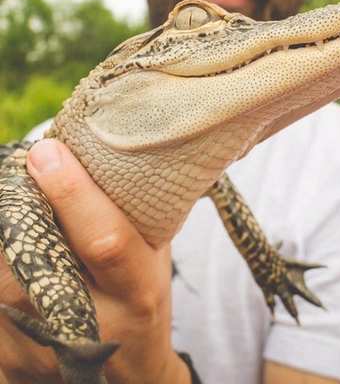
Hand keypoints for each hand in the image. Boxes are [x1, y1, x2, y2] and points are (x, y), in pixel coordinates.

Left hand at [0, 139, 189, 383]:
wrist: (126, 378)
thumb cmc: (142, 298)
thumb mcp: (154, 255)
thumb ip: (131, 211)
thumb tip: (99, 147)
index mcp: (136, 292)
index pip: (104, 241)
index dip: (73, 194)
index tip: (47, 152)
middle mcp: (90, 325)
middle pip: (36, 257)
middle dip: (19, 204)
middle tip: (18, 167)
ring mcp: (43, 346)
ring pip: (0, 276)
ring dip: (2, 228)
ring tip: (13, 197)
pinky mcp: (7, 358)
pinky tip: (9, 238)